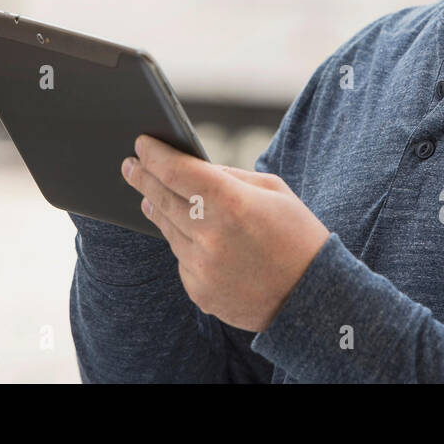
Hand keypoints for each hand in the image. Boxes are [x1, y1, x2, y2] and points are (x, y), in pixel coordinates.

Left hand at [122, 134, 330, 332]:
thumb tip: (192, 168)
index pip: (176, 170)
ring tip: (149, 196)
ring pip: (168, 229)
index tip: (141, 144)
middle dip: (143, 178)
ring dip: (158, 209)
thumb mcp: (273, 191)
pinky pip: (182, 258)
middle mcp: (210, 236)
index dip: (154, 155)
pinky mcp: (199, 291)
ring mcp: (202, 267)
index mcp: (231, 202)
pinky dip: (185, 244)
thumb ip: (229, 176)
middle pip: (162, 198)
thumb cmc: (297, 236)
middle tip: (130, 166)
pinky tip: (192, 236)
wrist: (313, 299)